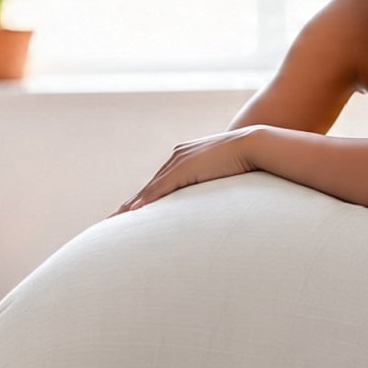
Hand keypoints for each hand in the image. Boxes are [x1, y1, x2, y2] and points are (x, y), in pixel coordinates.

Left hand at [110, 127, 259, 215]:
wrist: (254, 145)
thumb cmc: (248, 160)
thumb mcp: (226, 174)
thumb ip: (217, 182)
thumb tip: (223, 199)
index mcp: (186, 157)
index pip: (161, 183)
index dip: (146, 198)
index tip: (133, 212)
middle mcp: (177, 157)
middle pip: (149, 186)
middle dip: (131, 205)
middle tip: (113, 220)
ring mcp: (178, 162)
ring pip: (149, 189)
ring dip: (131, 207)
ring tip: (114, 222)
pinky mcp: (183, 169)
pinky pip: (159, 189)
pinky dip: (145, 201)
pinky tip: (131, 213)